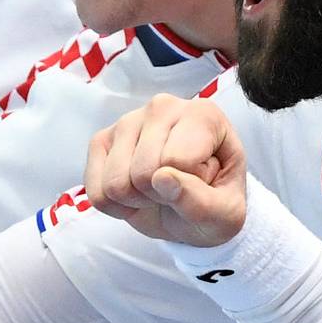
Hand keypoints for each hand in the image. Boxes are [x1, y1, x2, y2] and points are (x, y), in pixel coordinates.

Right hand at [84, 96, 246, 246]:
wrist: (192, 212)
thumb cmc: (214, 203)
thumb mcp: (225, 215)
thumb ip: (202, 202)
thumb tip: (162, 178)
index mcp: (203, 115)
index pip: (178, 160)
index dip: (188, 188)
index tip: (202, 183)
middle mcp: (163, 107)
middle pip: (143, 172)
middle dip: (160, 196)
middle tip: (177, 191)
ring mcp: (128, 121)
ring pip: (116, 183)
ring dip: (137, 201)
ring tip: (157, 190)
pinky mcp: (101, 141)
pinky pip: (96, 192)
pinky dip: (115, 206)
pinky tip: (136, 192)